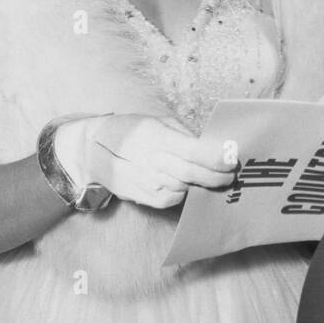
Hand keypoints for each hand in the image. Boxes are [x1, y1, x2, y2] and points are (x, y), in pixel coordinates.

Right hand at [55, 114, 236, 209]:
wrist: (92, 150)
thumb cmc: (132, 131)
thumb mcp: (157, 122)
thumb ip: (184, 135)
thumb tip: (213, 148)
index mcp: (155, 136)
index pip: (192, 150)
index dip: (215, 158)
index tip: (232, 159)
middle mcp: (150, 160)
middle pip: (191, 174)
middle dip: (216, 177)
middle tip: (230, 176)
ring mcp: (144, 182)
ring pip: (184, 188)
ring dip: (201, 186)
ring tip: (211, 179)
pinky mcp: (141, 197)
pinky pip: (171, 200)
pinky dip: (183, 194)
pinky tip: (185, 185)